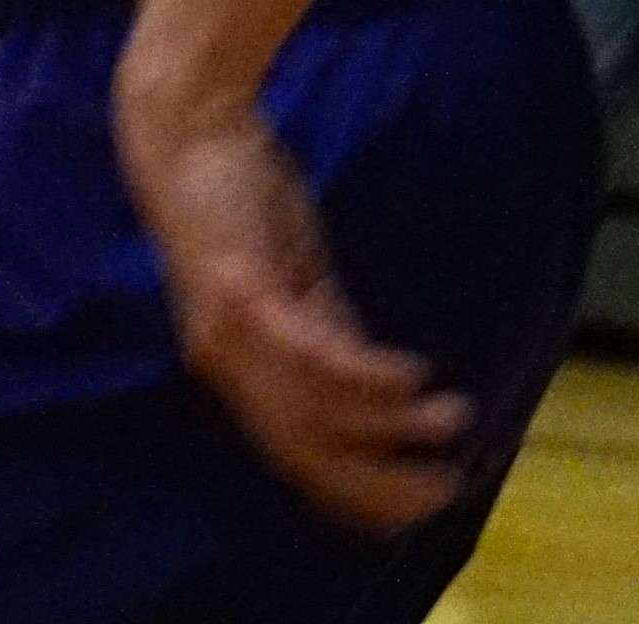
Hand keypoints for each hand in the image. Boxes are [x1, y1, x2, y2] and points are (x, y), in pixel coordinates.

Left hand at [113, 78, 471, 533]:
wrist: (186, 127)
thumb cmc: (240, 202)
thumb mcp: (293, 280)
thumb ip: (329, 331)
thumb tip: (383, 387)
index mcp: (234, 366)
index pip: (297, 458)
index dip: (358, 493)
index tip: (419, 510)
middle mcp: (224, 361)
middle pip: (309, 453)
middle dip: (383, 482)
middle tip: (449, 485)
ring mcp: (229, 329)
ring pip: (317, 411)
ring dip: (394, 424)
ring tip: (453, 417)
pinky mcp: (242, 286)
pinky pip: (309, 352)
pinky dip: (365, 373)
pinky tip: (413, 375)